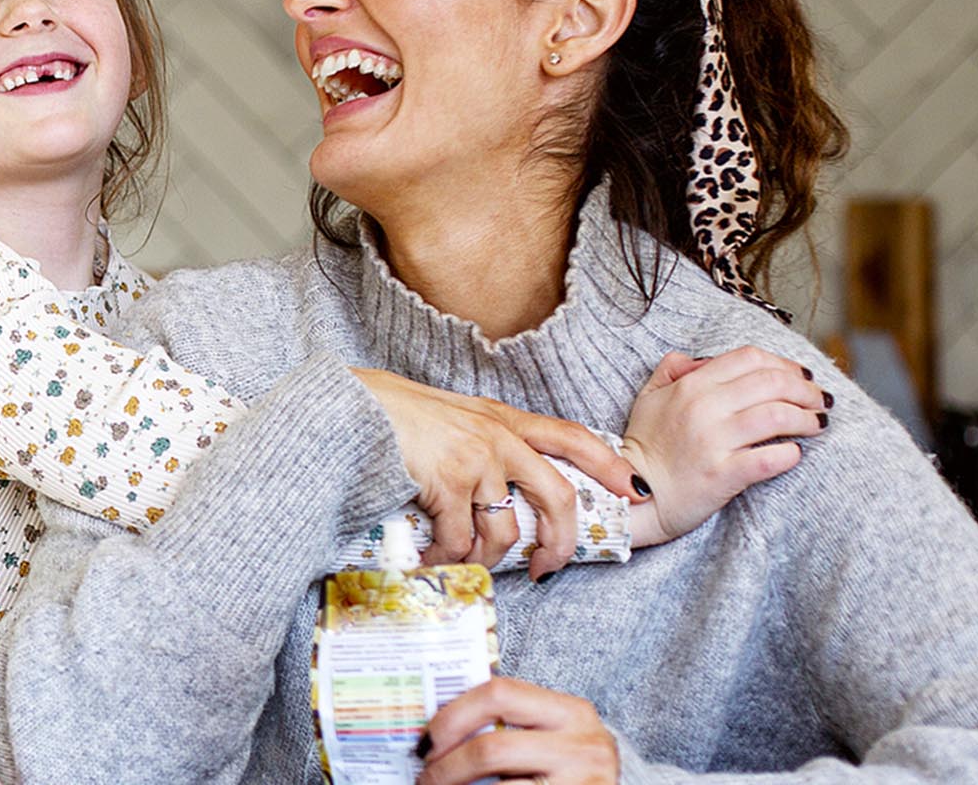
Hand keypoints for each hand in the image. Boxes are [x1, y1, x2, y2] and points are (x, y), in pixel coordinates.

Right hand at [350, 368, 645, 579]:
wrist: (347, 409)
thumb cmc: (386, 414)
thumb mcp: (447, 416)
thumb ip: (475, 442)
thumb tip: (489, 489)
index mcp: (500, 418)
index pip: (571, 435)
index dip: (607, 464)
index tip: (631, 489)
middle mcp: (497, 436)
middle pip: (557, 495)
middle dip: (560, 542)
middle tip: (546, 569)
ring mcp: (476, 458)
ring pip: (503, 531)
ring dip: (484, 560)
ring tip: (461, 565)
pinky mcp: (449, 482)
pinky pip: (459, 540)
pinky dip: (444, 559)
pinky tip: (427, 560)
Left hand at [418, 677, 616, 784]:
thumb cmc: (570, 770)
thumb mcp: (552, 738)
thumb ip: (510, 725)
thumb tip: (436, 733)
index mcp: (570, 712)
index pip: (499, 693)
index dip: (452, 715)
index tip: (426, 739)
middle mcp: (583, 745)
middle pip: (492, 747)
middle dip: (446, 766)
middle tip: (425, 778)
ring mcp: (584, 782)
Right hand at [623, 346, 826, 545]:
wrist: (632, 497)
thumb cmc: (646, 448)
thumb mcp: (648, 398)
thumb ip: (672, 370)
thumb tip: (700, 359)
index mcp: (690, 385)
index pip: (750, 358)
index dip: (783, 363)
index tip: (800, 376)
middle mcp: (703, 408)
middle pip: (772, 383)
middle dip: (806, 389)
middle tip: (820, 400)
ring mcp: (713, 441)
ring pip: (777, 416)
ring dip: (807, 418)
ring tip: (818, 424)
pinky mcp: (722, 474)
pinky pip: (769, 458)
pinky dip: (790, 454)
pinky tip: (795, 454)